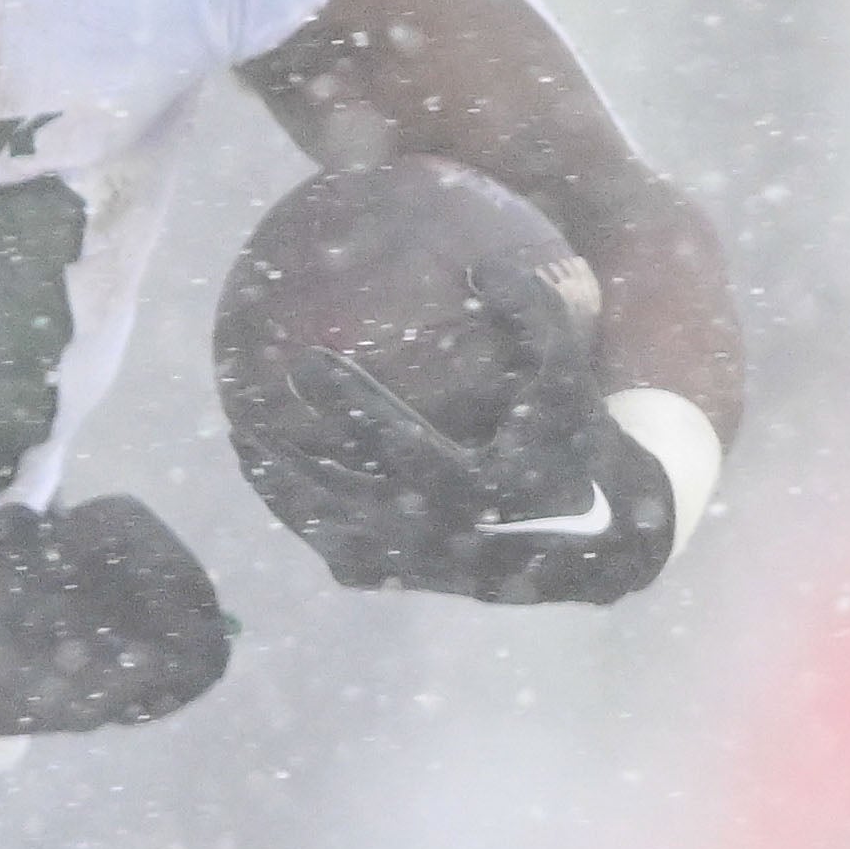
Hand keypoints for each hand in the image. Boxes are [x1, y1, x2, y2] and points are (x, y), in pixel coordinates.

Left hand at [249, 347, 687, 604]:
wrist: (604, 544)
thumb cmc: (580, 444)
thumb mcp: (570, 381)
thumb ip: (537, 318)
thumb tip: (486, 264)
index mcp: (479, 488)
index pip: (396, 443)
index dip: (347, 404)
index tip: (300, 362)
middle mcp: (442, 537)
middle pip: (341, 497)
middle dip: (287, 456)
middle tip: (245, 411)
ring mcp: (420, 569)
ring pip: (330, 533)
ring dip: (283, 493)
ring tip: (245, 445)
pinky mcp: (412, 584)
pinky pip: (342, 555)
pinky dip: (308, 522)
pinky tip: (279, 486)